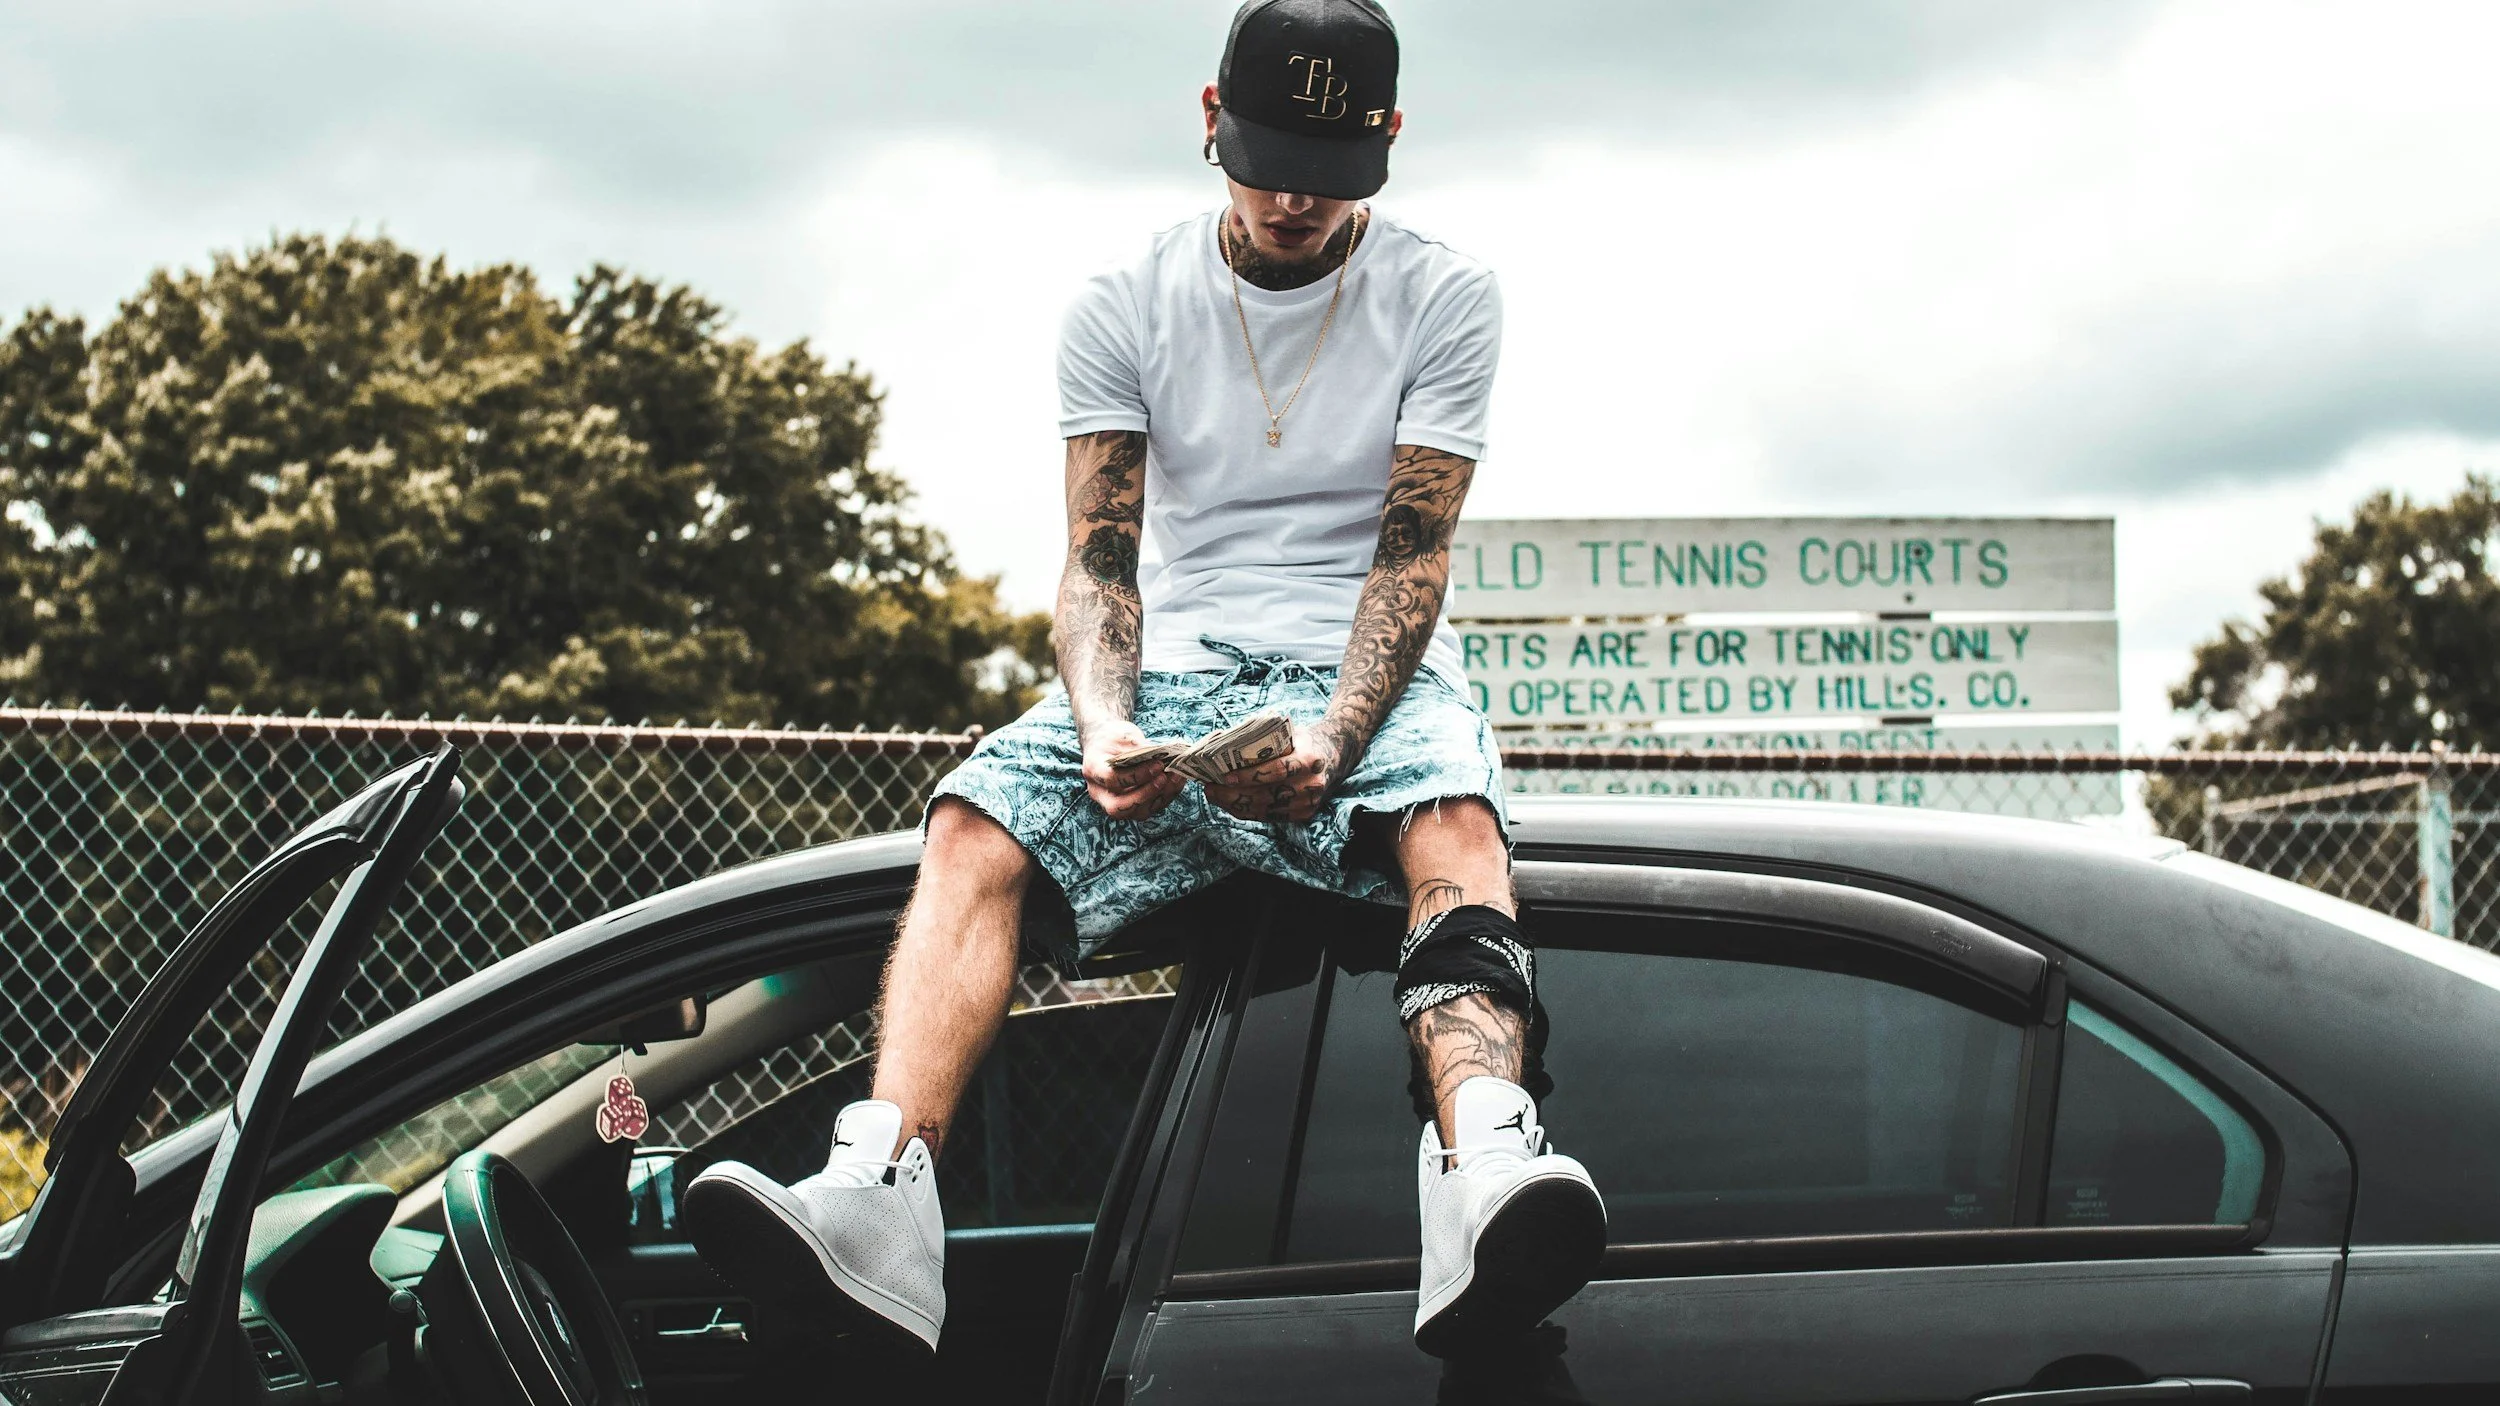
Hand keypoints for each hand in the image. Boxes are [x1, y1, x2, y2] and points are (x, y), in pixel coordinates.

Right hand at [1081, 720, 1187, 822]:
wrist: (1108, 744)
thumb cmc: (1114, 737)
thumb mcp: (1123, 735)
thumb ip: (1139, 750)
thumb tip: (1165, 759)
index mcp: (1093, 770)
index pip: (1112, 780)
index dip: (1136, 775)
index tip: (1157, 764)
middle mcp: (1099, 792)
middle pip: (1118, 807)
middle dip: (1145, 795)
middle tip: (1164, 778)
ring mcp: (1114, 802)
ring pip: (1137, 812)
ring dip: (1160, 797)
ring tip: (1176, 777)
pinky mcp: (1132, 806)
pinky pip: (1150, 808)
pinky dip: (1166, 796)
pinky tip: (1178, 780)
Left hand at [1206, 731, 1339, 824]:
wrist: (1334, 756)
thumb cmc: (1303, 741)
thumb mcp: (1289, 734)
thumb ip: (1264, 742)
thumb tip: (1224, 747)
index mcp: (1309, 759)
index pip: (1276, 771)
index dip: (1249, 776)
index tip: (1225, 777)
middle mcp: (1311, 784)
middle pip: (1267, 795)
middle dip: (1233, 795)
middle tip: (1210, 788)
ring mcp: (1308, 803)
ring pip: (1265, 810)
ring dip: (1235, 805)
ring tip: (1214, 796)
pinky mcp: (1304, 814)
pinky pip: (1269, 817)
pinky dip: (1247, 812)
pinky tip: (1230, 804)